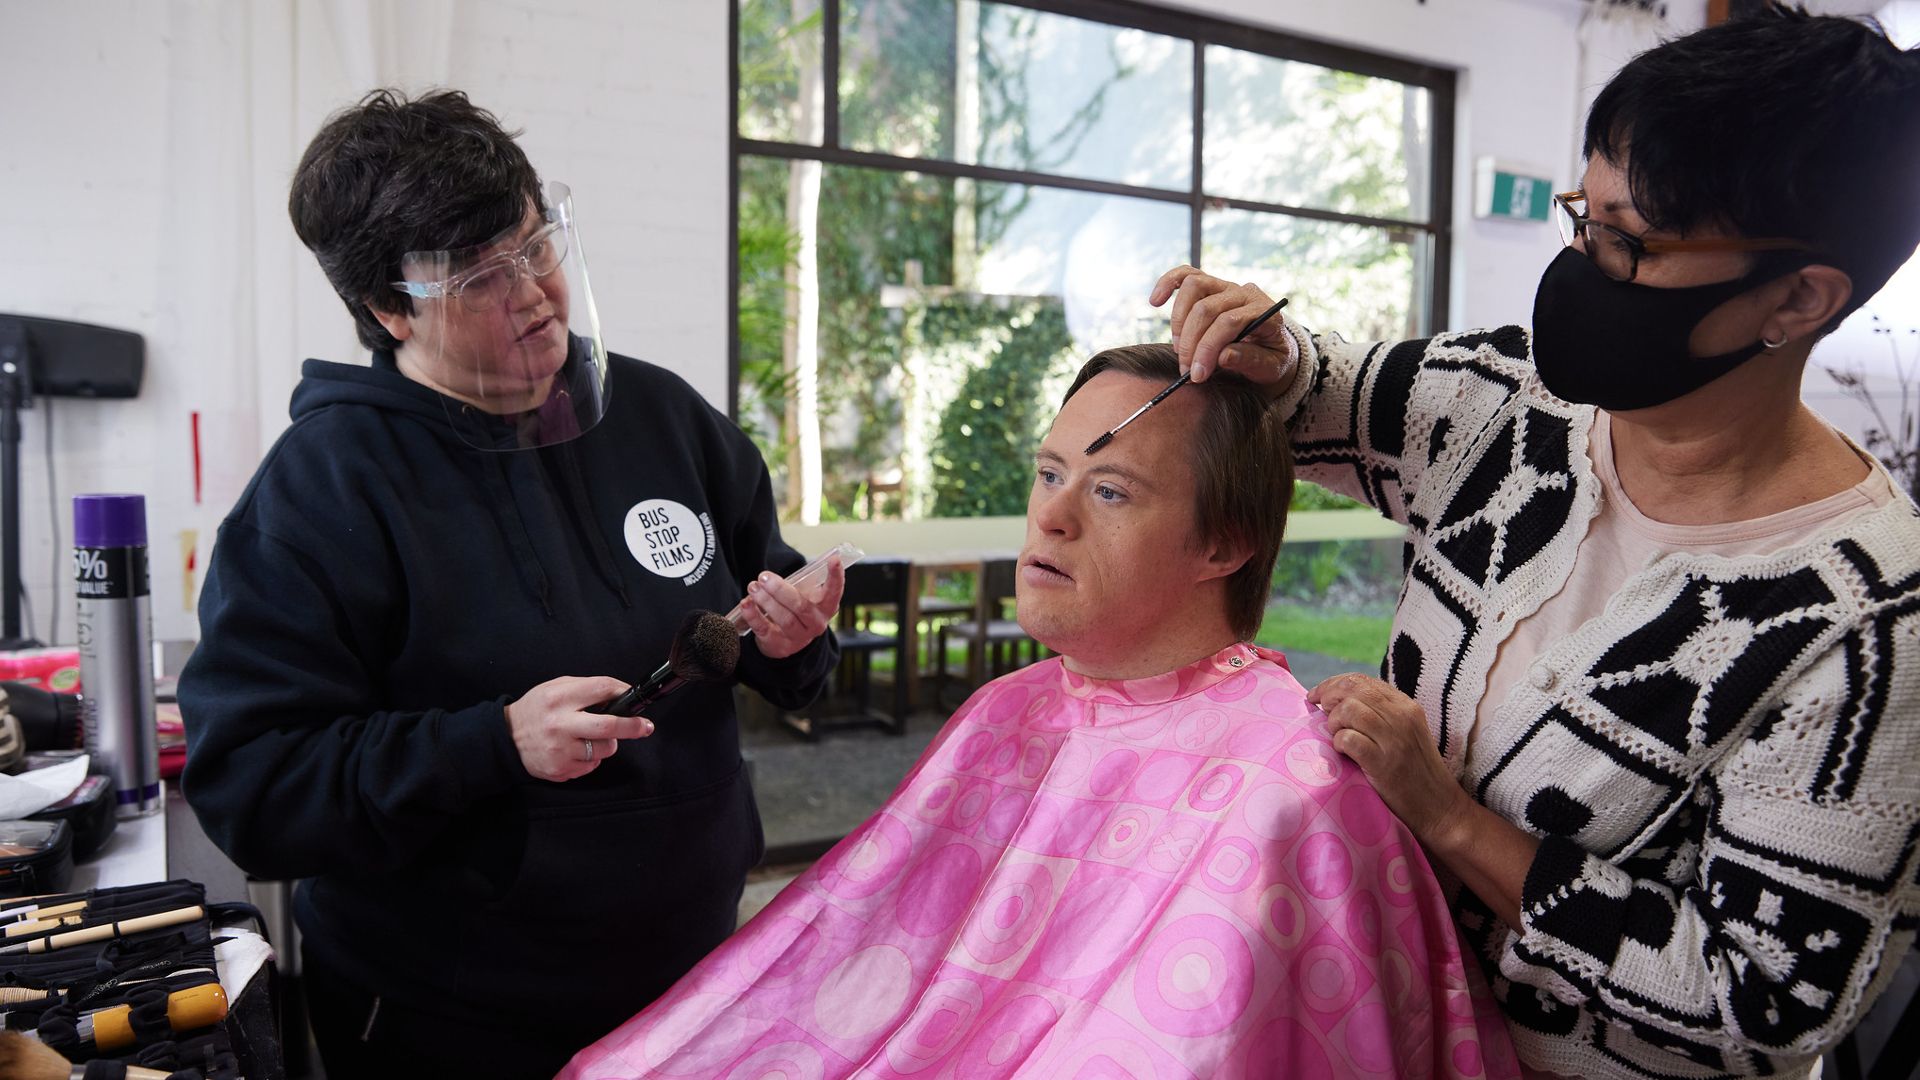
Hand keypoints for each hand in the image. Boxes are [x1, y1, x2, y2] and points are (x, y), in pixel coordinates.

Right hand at [505, 675, 654, 782]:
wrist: (506, 738)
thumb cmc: (536, 710)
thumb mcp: (556, 688)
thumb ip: (585, 689)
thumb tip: (620, 694)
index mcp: (559, 698)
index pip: (602, 689)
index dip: (623, 692)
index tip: (634, 697)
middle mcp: (560, 724)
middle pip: (609, 726)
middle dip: (633, 726)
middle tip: (646, 727)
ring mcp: (560, 750)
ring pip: (605, 749)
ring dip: (608, 743)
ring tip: (592, 737)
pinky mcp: (560, 770)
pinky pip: (592, 765)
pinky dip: (591, 758)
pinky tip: (576, 750)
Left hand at [738, 557, 845, 659]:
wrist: (786, 641)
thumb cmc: (796, 611)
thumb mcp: (804, 596)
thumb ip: (800, 583)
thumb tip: (782, 570)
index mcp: (826, 607)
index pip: (834, 591)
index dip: (836, 576)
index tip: (834, 559)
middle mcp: (815, 624)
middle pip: (801, 606)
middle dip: (781, 590)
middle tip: (764, 576)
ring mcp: (798, 637)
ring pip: (784, 618)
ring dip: (766, 600)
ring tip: (753, 587)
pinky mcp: (778, 644)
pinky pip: (764, 629)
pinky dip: (753, 615)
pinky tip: (746, 603)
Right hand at [1148, 265, 1297, 387]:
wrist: (1270, 347)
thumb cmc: (1270, 359)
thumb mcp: (1269, 367)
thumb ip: (1250, 360)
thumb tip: (1223, 356)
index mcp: (1265, 311)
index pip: (1228, 322)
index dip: (1207, 349)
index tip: (1196, 375)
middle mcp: (1245, 293)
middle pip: (1206, 309)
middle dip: (1190, 343)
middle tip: (1185, 371)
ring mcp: (1226, 286)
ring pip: (1193, 287)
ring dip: (1178, 321)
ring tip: (1179, 349)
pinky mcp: (1210, 285)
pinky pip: (1186, 274)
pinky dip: (1168, 283)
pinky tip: (1155, 301)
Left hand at [1309, 672, 1470, 847]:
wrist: (1439, 807)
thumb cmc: (1415, 772)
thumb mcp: (1405, 733)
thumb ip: (1380, 714)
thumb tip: (1337, 700)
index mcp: (1406, 706)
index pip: (1362, 680)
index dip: (1333, 684)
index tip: (1317, 695)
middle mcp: (1401, 716)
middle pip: (1352, 689)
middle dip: (1327, 696)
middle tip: (1319, 711)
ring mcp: (1394, 739)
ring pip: (1348, 710)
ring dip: (1333, 722)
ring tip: (1336, 736)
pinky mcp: (1384, 762)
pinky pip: (1348, 739)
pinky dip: (1338, 742)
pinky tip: (1342, 752)